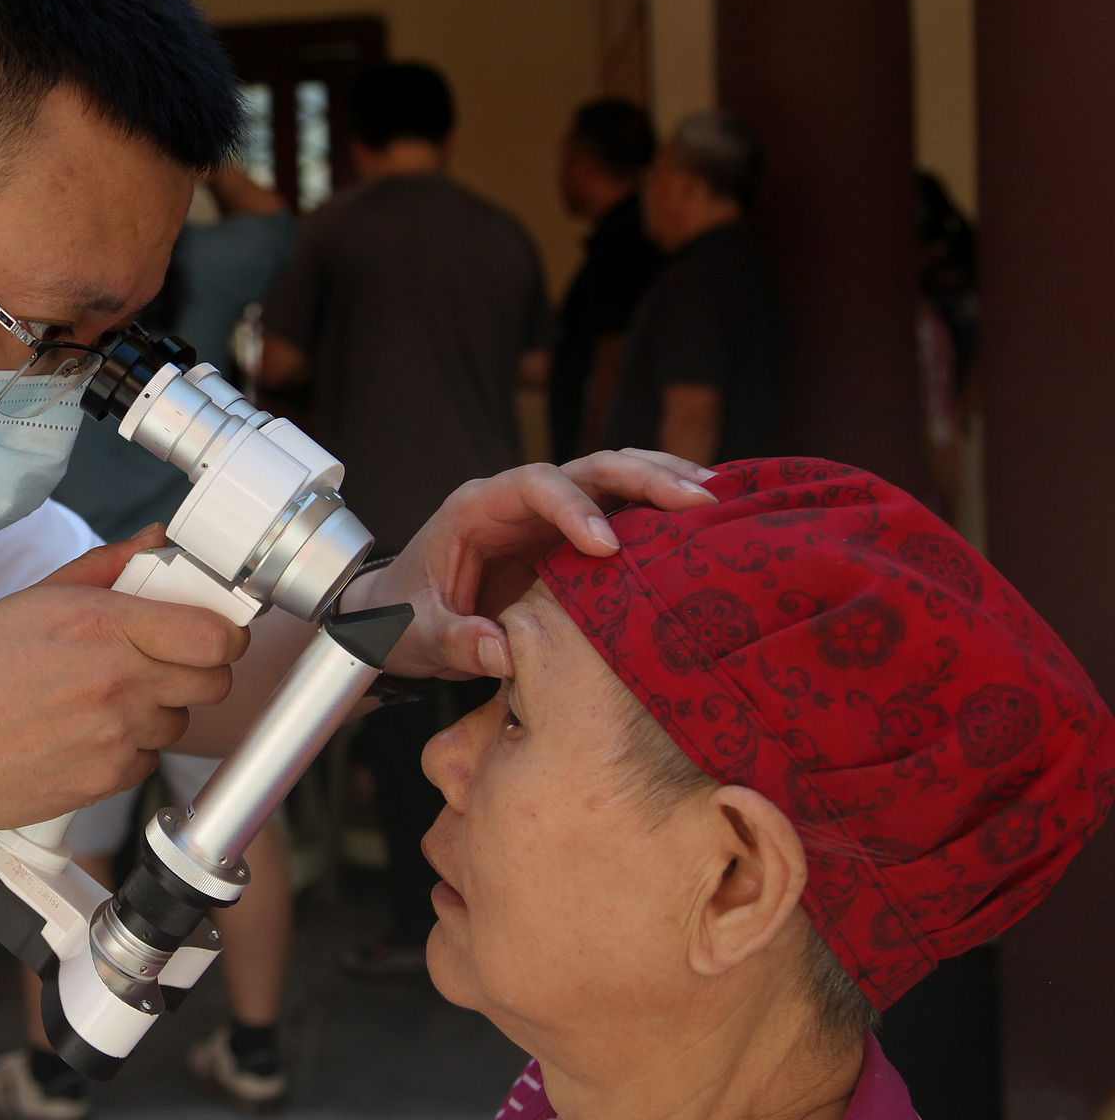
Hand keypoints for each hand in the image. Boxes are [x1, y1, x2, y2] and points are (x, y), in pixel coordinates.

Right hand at [0, 526, 246, 839]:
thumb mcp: (33, 600)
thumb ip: (105, 567)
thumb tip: (154, 541)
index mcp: (103, 626)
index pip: (215, 636)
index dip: (224, 633)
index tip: (214, 631)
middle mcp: (119, 683)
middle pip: (215, 682)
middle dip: (198, 670)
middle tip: (165, 662)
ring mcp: (117, 737)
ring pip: (180, 721)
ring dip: (158, 709)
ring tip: (105, 699)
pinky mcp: (108, 780)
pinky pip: (148, 760)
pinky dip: (129, 748)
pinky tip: (85, 733)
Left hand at [346, 450, 718, 679]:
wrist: (401, 620)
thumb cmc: (403, 619)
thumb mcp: (417, 634)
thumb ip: (455, 640)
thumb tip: (501, 651)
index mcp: (477, 508)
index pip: (534, 486)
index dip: (573, 508)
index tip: (607, 547)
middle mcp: (519, 502)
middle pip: (588, 469)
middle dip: (642, 479)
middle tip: (698, 500)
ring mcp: (550, 518)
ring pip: (613, 480)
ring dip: (663, 483)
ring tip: (718, 500)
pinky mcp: (572, 541)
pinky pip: (622, 515)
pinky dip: (662, 515)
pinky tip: (707, 525)